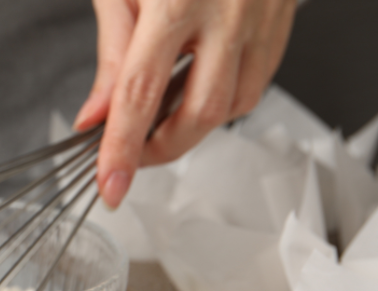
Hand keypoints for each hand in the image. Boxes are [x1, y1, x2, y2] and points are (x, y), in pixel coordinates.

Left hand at [75, 0, 297, 207]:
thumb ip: (111, 55)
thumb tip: (95, 117)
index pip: (140, 95)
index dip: (122, 150)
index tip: (109, 187)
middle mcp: (227, 11)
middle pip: (200, 113)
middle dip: (161, 150)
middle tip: (130, 157)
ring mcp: (261, 16)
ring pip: (236, 105)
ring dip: (193, 128)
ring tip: (159, 121)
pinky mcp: (281, 20)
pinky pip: (256, 82)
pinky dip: (222, 102)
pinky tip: (196, 92)